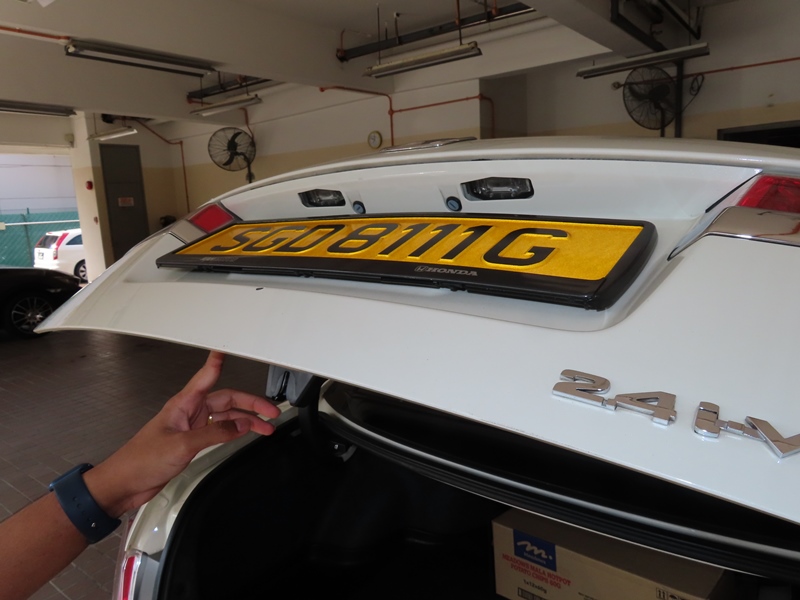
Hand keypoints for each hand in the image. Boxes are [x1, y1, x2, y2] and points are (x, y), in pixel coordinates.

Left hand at [85, 352, 280, 516]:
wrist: (124, 484)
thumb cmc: (141, 460)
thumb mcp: (182, 445)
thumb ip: (215, 434)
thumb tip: (242, 426)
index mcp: (183, 404)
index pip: (207, 376)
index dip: (220, 362)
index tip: (232, 349)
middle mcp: (189, 412)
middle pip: (227, 401)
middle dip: (251, 404)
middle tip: (271, 411)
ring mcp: (191, 428)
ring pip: (226, 418)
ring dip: (247, 422)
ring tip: (266, 427)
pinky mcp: (191, 443)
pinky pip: (220, 432)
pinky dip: (235, 433)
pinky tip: (245, 435)